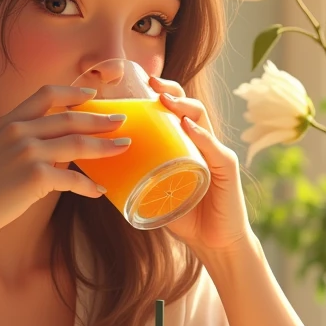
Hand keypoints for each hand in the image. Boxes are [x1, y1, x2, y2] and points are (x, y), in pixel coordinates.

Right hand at [0, 86, 129, 245]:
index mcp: (7, 122)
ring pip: (78, 144)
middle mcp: (18, 131)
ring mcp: (27, 152)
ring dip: (105, 146)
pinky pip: (73, 179)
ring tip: (123, 147)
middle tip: (121, 121)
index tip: (93, 95)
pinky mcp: (35, 178)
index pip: (46, 94)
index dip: (73, 92)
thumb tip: (52, 155)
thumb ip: (18, 147)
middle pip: (70, 118)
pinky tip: (99, 190)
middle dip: (100, 119)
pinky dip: (89, 186)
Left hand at [148, 77, 252, 252]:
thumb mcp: (155, 193)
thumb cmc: (184, 216)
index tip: (140, 83)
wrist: (213, 242)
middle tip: (151, 82)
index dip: (161, 94)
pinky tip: (189, 128)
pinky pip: (215, 149)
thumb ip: (135, 181)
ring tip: (164, 99)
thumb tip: (98, 174)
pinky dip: (202, 136)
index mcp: (187, 145)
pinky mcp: (227, 169)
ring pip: (202, 120)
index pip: (176, 111)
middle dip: (170, 91)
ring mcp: (216, 153)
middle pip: (189, 107)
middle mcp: (204, 143)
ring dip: (183, 106)